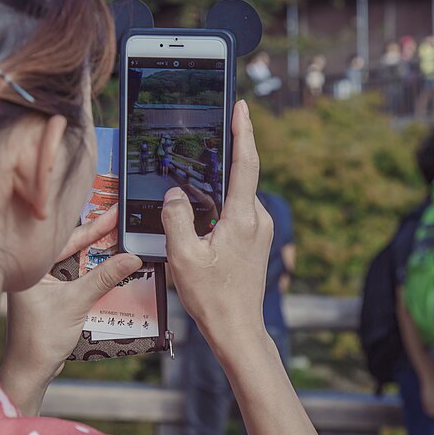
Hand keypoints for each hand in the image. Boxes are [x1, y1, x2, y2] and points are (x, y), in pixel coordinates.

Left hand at [0, 205, 141, 413]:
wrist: (31, 371)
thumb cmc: (41, 338)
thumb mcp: (76, 303)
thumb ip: (103, 279)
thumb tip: (131, 258)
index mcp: (32, 265)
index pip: (68, 239)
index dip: (95, 226)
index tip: (115, 213)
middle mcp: (35, 270)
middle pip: (73, 247)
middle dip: (99, 237)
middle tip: (122, 221)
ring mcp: (44, 283)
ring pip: (77, 262)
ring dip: (99, 257)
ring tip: (122, 241)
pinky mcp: (52, 296)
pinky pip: (77, 277)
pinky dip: (94, 274)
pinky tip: (112, 269)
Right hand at [161, 100, 272, 342]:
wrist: (238, 328)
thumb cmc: (212, 297)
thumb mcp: (183, 256)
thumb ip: (175, 218)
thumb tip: (173, 194)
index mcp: (243, 218)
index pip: (245, 163)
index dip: (243, 131)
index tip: (241, 105)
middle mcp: (258, 219)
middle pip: (237, 177)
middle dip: (217, 162)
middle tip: (199, 146)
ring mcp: (260, 230)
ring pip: (234, 197)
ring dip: (214, 191)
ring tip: (190, 197)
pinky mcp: (256, 240)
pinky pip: (236, 212)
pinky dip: (218, 207)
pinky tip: (200, 221)